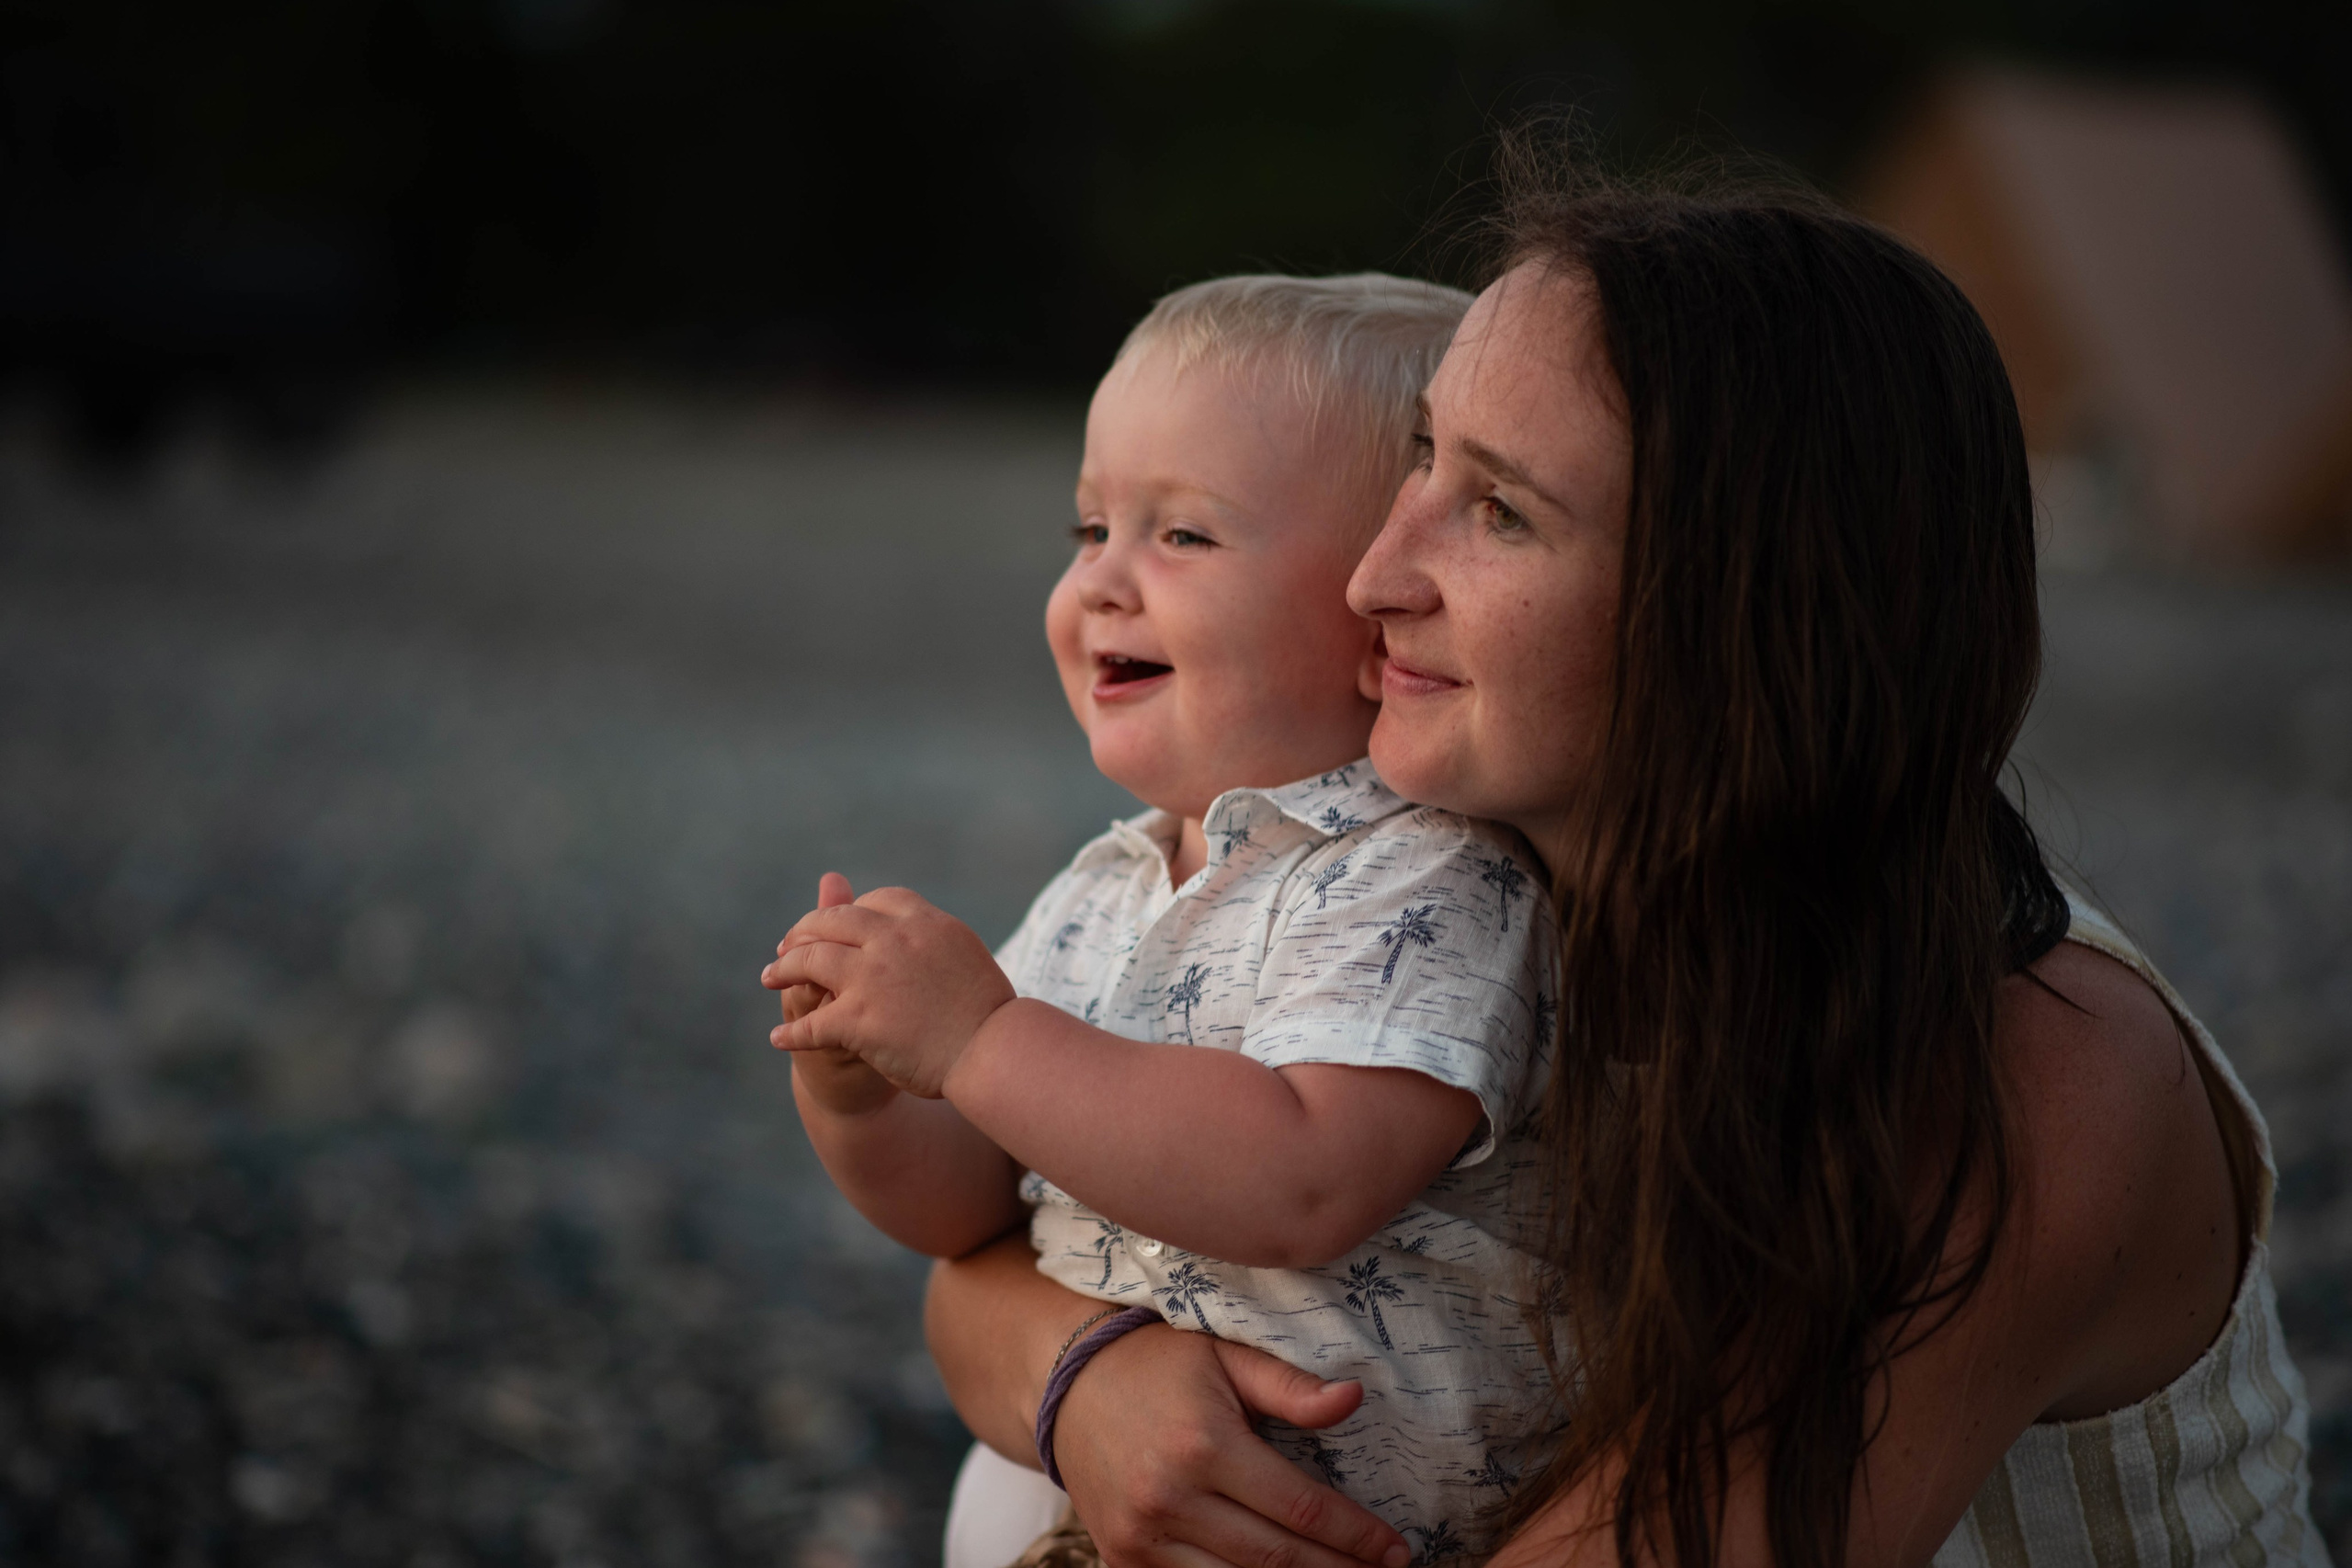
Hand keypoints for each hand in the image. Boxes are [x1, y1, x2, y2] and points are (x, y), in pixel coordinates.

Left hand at [763, 882, 1015, 1098]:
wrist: (994, 1049)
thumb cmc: (990, 1014)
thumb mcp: (965, 955)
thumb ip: (934, 940)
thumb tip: (920, 932)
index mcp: (923, 922)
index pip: (876, 902)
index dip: (850, 912)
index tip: (836, 926)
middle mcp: (893, 939)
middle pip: (833, 921)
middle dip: (805, 931)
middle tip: (788, 945)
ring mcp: (871, 976)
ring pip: (810, 959)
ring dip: (784, 968)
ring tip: (771, 978)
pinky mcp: (858, 1017)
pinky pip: (811, 1023)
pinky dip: (791, 1033)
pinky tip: (780, 1039)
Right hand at [1055, 1325, 1411, 1567]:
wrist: (1068, 1386)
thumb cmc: (1160, 1364)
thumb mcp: (1225, 1356)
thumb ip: (1289, 1385)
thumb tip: (1355, 1399)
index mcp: (1204, 1444)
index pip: (1300, 1508)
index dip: (1355, 1535)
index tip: (1396, 1549)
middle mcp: (1170, 1498)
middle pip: (1276, 1559)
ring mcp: (1141, 1538)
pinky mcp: (1124, 1560)